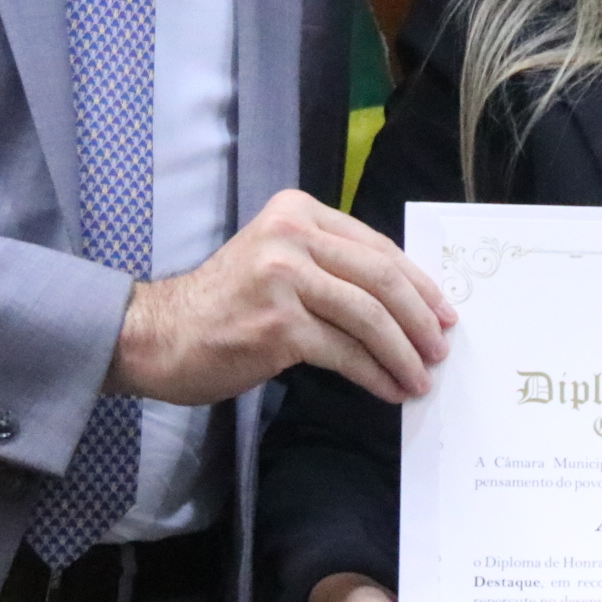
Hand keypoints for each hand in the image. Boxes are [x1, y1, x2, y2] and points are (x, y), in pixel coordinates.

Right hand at [109, 189, 455, 405]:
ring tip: (422, 377)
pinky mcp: (279, 325)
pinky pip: (345, 352)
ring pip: (369, 317)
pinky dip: (375, 374)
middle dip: (421, 318)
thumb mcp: (277, 261)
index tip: (444, 311)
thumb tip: (405, 300)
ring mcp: (284, 279)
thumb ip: (330, 265)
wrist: (158, 336)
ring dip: (404, 352)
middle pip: (381, 278)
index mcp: (296, 212)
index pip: (376, 247)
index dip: (418, 283)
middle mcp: (291, 236)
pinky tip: (390, 389)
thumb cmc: (223, 304)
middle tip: (442, 347)